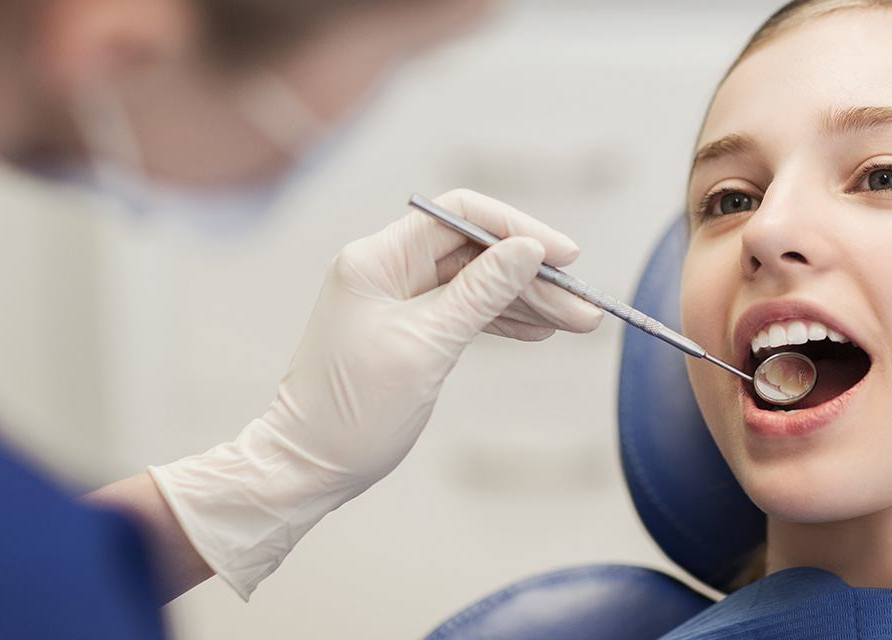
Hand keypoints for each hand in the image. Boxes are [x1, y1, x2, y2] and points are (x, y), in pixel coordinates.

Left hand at [148, 189, 601, 598]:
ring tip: (578, 323)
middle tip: (584, 307)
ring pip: (477, 284)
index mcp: (377, 260)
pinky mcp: (408, 329)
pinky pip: (466, 311)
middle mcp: (386, 269)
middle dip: (533, 277)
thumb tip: (528, 249)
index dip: (518, 229)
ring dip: (527, 302)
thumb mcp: (426, 348)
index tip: (565, 255)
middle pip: (476, 252)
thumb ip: (480, 293)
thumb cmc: (353, 411)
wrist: (307, 468)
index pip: (460, 216)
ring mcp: (397, 299)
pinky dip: (503, 320)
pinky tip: (541, 331)